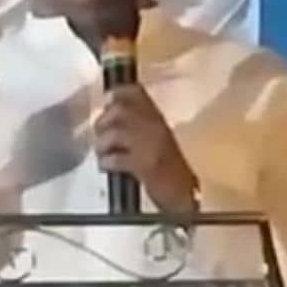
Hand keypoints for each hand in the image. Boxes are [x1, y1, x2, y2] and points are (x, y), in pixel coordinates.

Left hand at [93, 85, 198, 213]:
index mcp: (157, 117)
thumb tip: (108, 112)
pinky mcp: (144, 166)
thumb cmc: (168, 167)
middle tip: (100, 135)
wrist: (185, 193)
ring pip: (114, 134)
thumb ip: (137, 122)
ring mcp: (150, 145)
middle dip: (103, 122)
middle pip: (119, 110)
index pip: (135, 92)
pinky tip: (107, 167)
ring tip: (102, 154)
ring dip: (102, 145)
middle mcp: (155, 126)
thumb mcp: (156, 137)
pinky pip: (115, 158)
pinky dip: (106, 162)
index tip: (108, 101)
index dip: (117, 93)